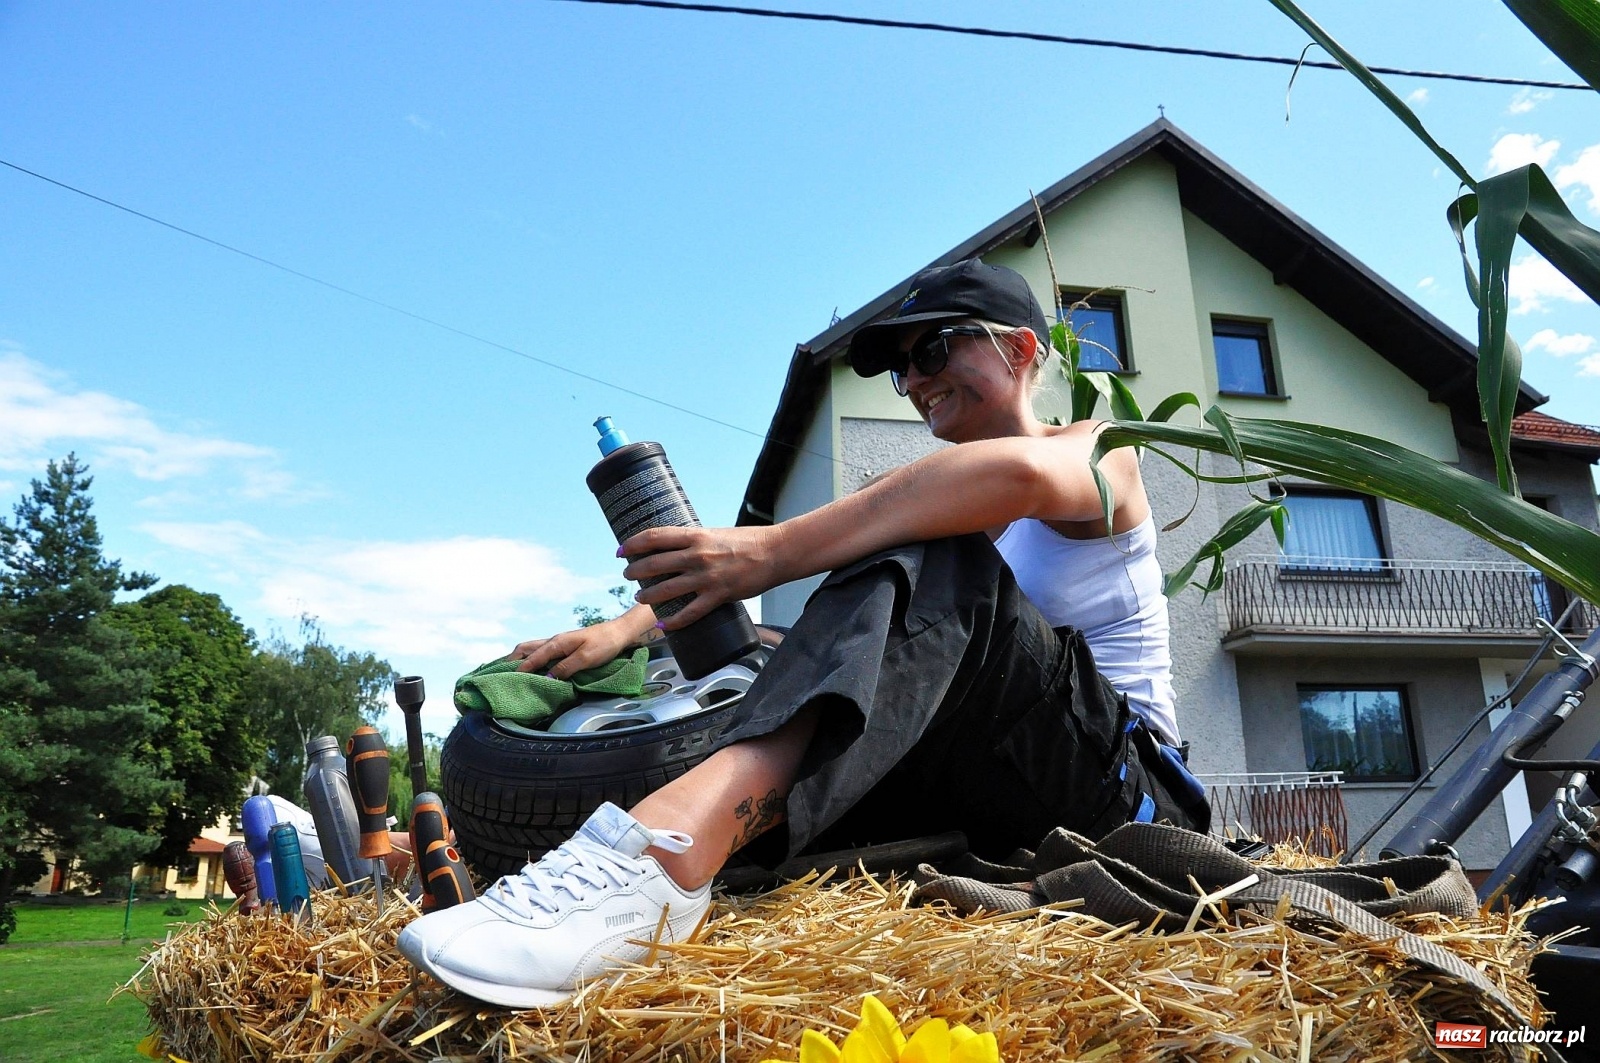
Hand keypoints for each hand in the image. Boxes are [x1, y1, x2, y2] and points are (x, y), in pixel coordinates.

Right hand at [508, 608, 651, 677]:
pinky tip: (531, 667)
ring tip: (510, 672)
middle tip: (500, 674)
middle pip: (525, 649)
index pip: (532, 658)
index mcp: (557, 643)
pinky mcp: (564, 647)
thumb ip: (566, 668)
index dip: (519, 670)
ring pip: (532, 649)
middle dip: (511, 660)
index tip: (507, 681)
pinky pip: (541, 652)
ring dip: (520, 659)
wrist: (619, 633)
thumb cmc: (605, 644)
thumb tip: (548, 679)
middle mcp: (554, 641)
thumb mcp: (586, 658)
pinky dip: (531, 659)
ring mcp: (558, 643)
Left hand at [619, 525, 781, 629]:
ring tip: (639, 597)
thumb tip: (676, 549)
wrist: (776, 552)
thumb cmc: (749, 541)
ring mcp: (707, 577)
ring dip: (648, 595)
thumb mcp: (716, 533)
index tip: (622, 550)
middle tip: (627, 575)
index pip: (655, 537)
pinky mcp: (719, 596)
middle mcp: (698, 556)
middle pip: (655, 564)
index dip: (634, 543)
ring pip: (667, 589)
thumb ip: (696, 541)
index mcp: (696, 536)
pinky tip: (663, 625)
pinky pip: (689, 612)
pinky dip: (673, 621)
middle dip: (635, 571)